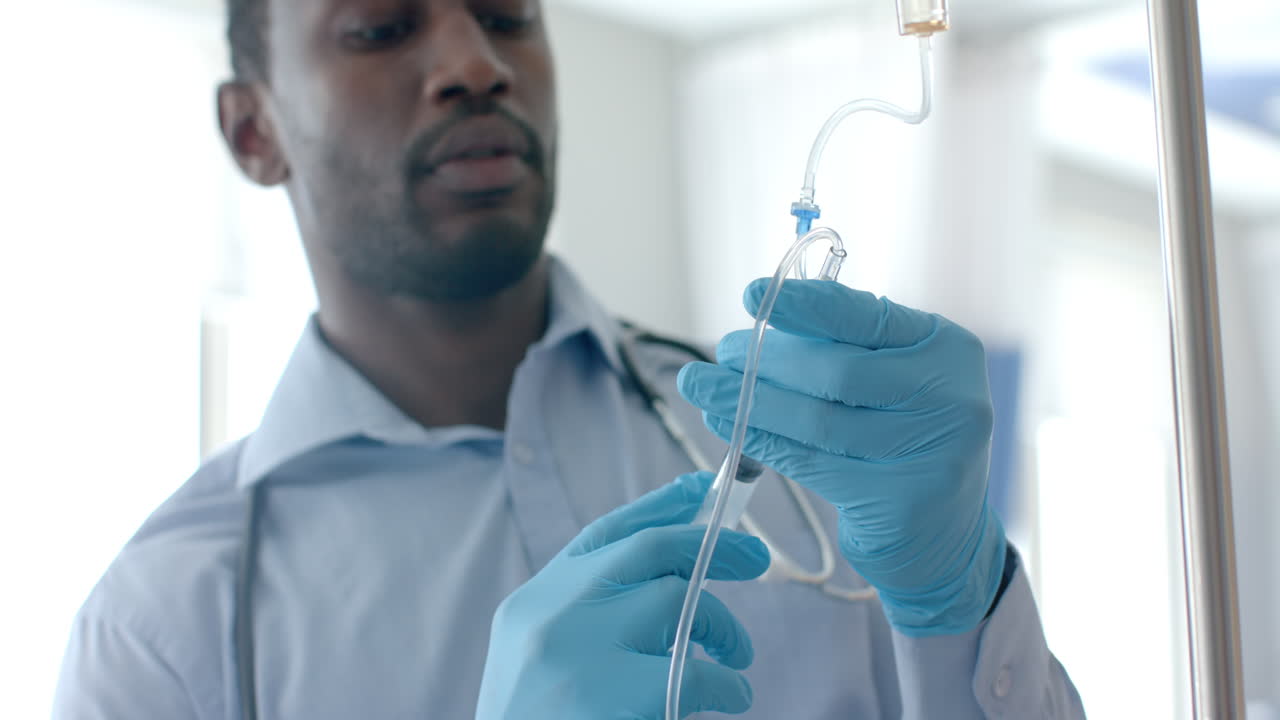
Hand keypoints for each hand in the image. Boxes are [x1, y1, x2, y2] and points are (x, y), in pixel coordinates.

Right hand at [475, 472, 770, 718]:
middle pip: (649, 549)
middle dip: (713, 545)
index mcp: (535, 601)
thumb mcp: (545, 652)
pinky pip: (696, 672)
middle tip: (757, 558)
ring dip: (724, 625)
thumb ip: (592, 610)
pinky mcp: (608, 699)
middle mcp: (552, 614)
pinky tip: (735, 696)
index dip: (661, 506)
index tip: (705, 491)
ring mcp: (578, 653)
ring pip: (679, 600)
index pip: (605, 532)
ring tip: (738, 655)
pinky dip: (729, 683)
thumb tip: (676, 572)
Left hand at [677, 279, 1006, 636]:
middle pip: (837, 371)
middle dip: (768, 360)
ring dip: (751, 401)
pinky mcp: (901, 505)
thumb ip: (847, 348)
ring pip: (818, 421)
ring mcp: (932, 456)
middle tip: (721, 354)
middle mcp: (952, 399)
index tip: (751, 294)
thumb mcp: (894, 382)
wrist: (944, 535)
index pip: (870, 316)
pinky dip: (764, 441)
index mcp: (949, 350)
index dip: (807, 305)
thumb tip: (767, 322)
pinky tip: (731, 427)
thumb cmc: (904, 441)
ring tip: (703, 388)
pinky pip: (812, 464)